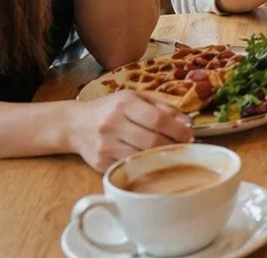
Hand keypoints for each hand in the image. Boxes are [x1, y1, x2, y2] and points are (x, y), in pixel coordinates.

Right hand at [65, 91, 193, 171]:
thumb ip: (163, 107)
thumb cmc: (111, 109)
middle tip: (184, 148)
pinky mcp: (100, 163)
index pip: (157, 119)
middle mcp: (113, 124)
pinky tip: (151, 163)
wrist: (75, 124)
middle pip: (151, 140)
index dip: (177, 130)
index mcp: (124, 103)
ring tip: (171, 155)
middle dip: (173, 146)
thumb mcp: (135, 99)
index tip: (190, 136)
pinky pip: (129, 167)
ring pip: (141, 157)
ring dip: (161, 158)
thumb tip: (188, 122)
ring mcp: (105, 145)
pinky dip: (143, 166)